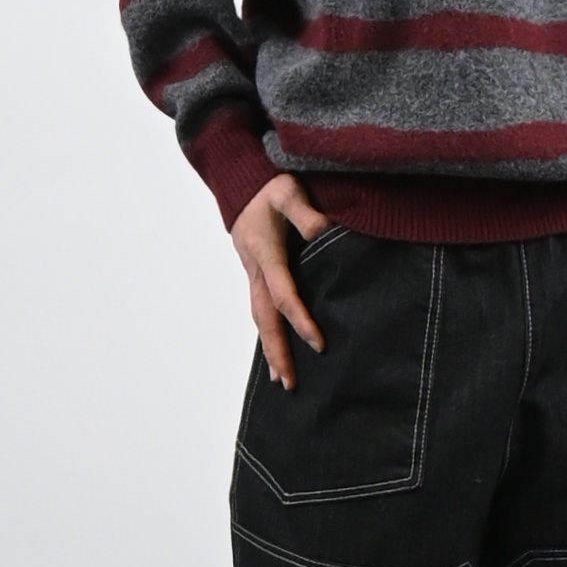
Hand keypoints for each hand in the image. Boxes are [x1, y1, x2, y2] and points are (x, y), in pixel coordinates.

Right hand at [229, 174, 330, 389]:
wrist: (242, 184)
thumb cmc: (268, 187)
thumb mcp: (287, 190)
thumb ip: (304, 211)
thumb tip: (323, 232)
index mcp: (266, 254)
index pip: (284, 295)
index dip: (300, 320)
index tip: (318, 344)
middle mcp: (256, 270)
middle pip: (265, 319)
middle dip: (277, 351)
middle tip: (288, 383)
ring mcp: (253, 275)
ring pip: (260, 318)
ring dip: (270, 348)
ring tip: (280, 378)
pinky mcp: (256, 275)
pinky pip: (261, 310)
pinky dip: (268, 333)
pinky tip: (277, 351)